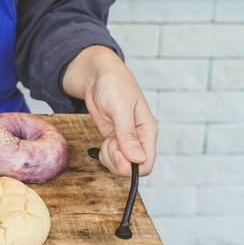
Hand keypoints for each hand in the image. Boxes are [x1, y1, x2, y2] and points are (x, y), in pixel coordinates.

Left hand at [63, 46, 157, 176]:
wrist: (97, 76)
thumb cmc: (114, 85)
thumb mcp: (120, 108)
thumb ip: (128, 134)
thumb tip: (138, 159)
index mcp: (148, 131)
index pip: (147, 163)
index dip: (131, 166)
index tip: (116, 153)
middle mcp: (139, 139)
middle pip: (133, 168)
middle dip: (117, 162)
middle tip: (108, 144)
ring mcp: (126, 140)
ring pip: (121, 165)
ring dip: (109, 158)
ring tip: (106, 140)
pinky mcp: (113, 139)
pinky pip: (111, 157)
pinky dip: (104, 154)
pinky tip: (103, 142)